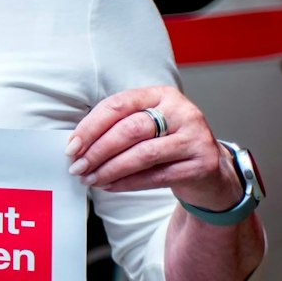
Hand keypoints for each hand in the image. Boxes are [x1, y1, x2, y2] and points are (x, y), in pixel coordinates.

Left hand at [67, 87, 240, 210]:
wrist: (210, 171)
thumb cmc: (167, 145)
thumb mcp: (147, 125)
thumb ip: (116, 127)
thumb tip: (76, 144)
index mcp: (162, 95)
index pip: (119, 105)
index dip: (90, 126)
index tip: (72, 146)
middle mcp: (182, 112)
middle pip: (130, 130)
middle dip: (97, 150)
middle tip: (77, 166)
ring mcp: (195, 137)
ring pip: (142, 154)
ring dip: (109, 169)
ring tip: (90, 179)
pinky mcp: (201, 164)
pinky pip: (156, 176)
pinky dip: (127, 182)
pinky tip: (110, 186)